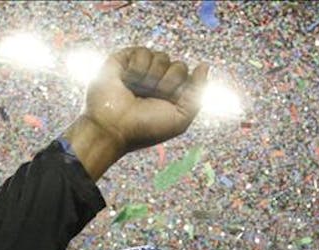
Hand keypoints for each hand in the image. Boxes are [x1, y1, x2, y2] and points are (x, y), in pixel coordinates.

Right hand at [63, 47, 207, 178]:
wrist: (114, 128)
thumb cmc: (145, 128)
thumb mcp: (180, 119)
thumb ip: (198, 93)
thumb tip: (204, 65)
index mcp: (169, 94)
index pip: (187, 77)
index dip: (180, 88)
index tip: (167, 101)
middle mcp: (156, 81)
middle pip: (178, 66)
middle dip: (168, 82)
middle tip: (152, 96)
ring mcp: (140, 71)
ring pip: (162, 57)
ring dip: (152, 76)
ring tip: (137, 90)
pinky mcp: (124, 61)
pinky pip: (143, 51)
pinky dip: (138, 67)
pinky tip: (127, 80)